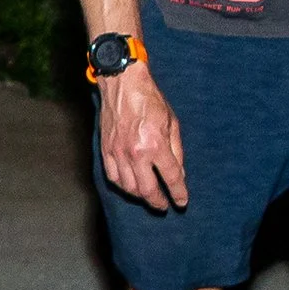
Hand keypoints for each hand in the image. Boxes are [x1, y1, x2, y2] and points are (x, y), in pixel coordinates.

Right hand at [98, 62, 187, 211]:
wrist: (122, 84)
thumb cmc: (149, 100)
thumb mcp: (172, 123)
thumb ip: (176, 151)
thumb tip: (179, 174)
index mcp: (156, 145)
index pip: (171, 178)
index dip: (178, 193)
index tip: (181, 201)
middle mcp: (136, 153)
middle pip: (148, 190)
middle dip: (158, 201)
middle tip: (164, 205)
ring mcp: (118, 153)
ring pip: (129, 187)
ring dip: (140, 196)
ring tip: (148, 196)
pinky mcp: (106, 149)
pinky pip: (112, 176)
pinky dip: (122, 186)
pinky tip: (130, 186)